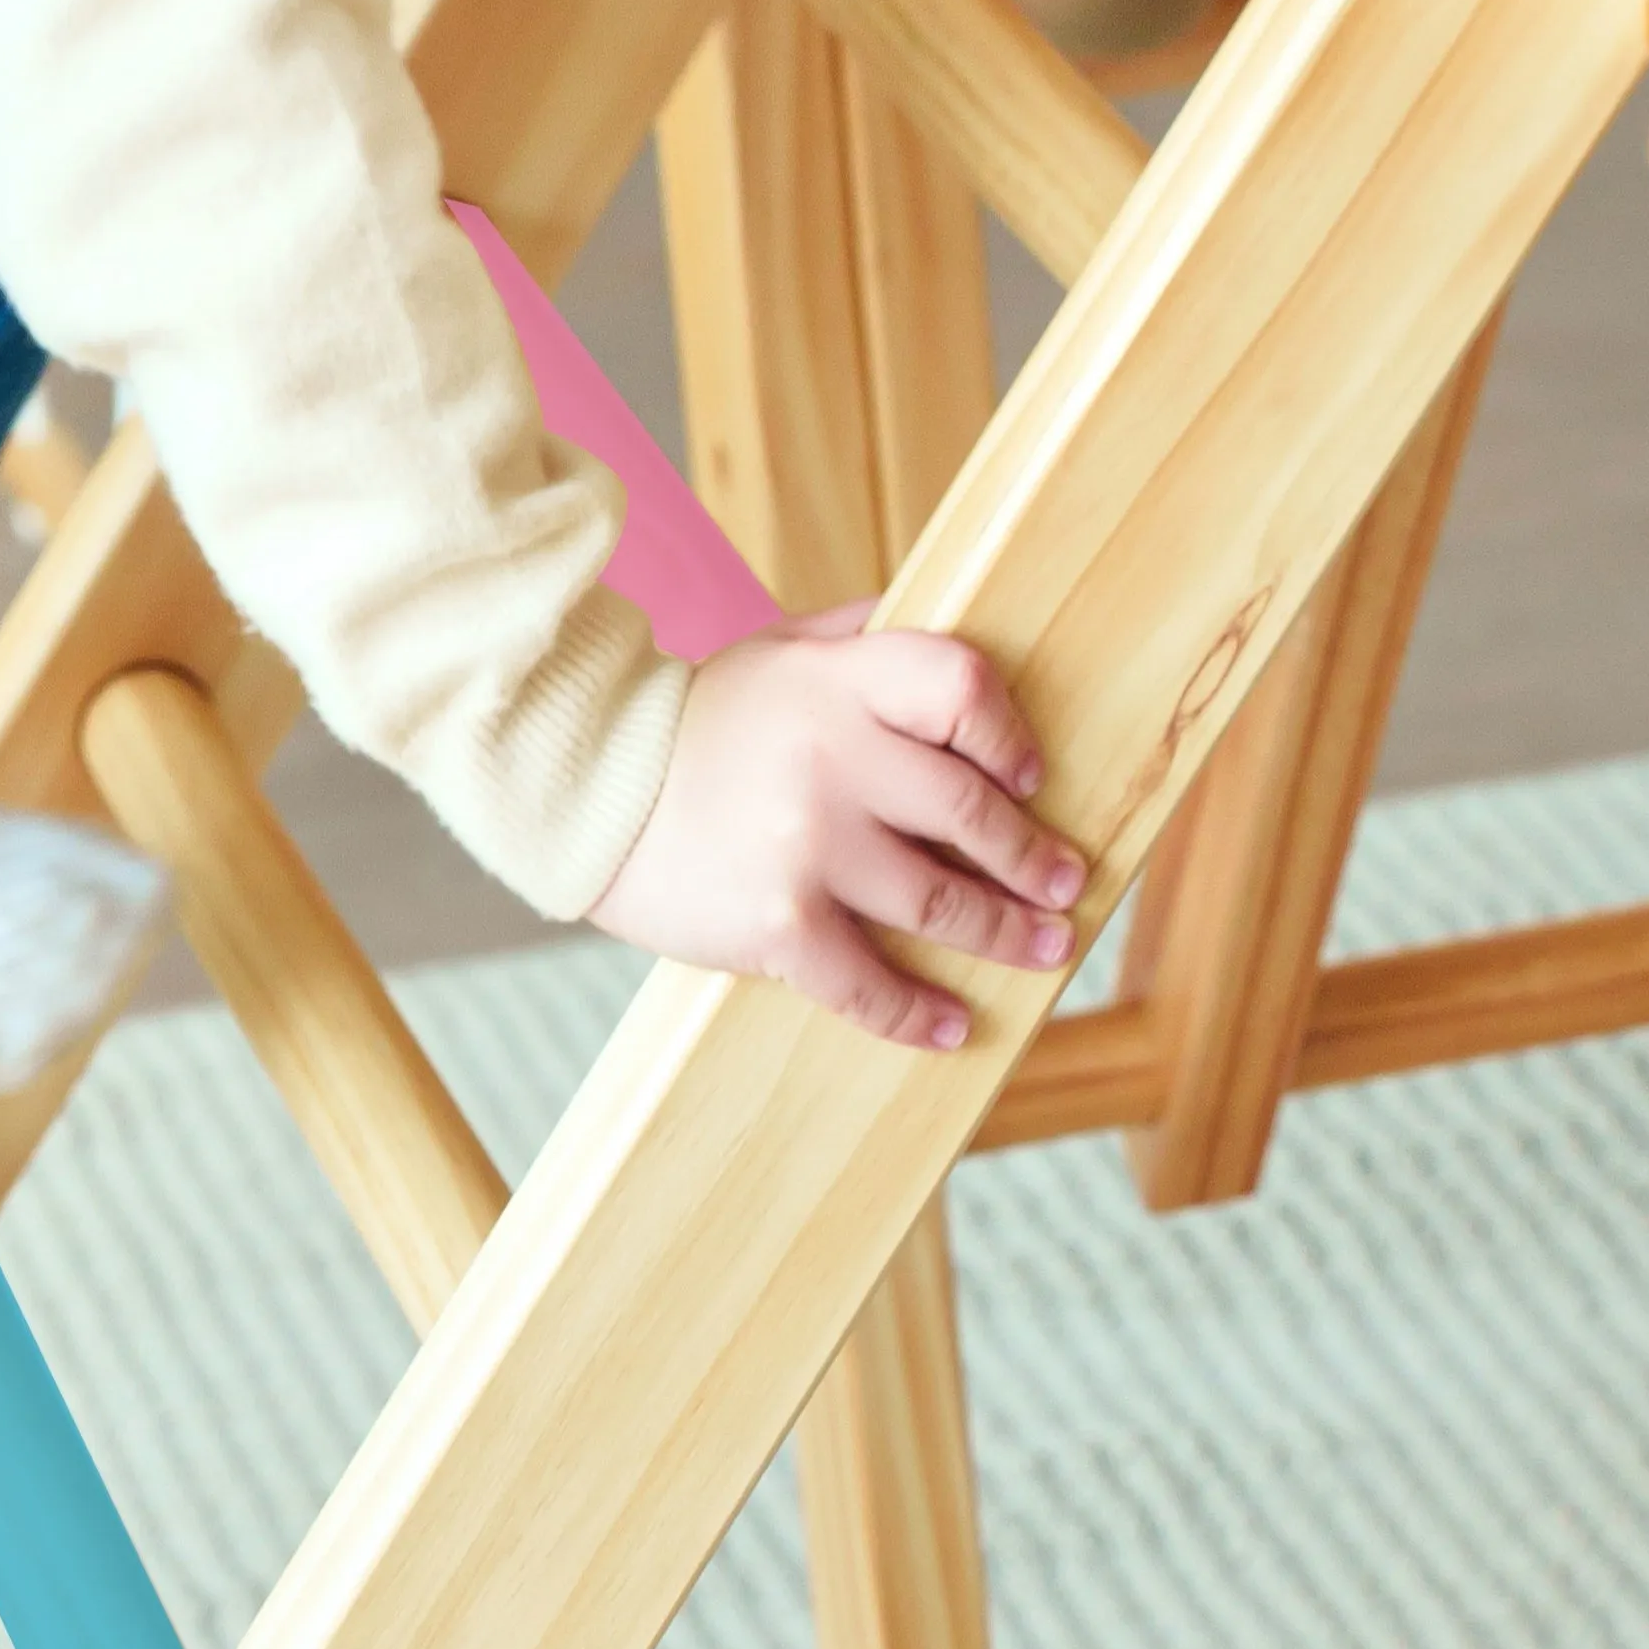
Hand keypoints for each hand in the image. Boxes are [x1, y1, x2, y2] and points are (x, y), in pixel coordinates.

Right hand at [587, 608, 1086, 1051]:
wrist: (583, 786)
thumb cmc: (696, 720)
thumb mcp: (776, 653)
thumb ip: (860, 640)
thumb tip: (957, 624)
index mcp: (834, 680)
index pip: (960, 689)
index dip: (1009, 735)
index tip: (1030, 776)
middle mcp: (831, 756)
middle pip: (970, 809)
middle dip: (1032, 858)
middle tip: (1066, 884)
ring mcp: (806, 844)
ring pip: (941, 902)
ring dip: (1006, 934)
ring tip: (1043, 947)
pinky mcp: (777, 922)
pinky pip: (870, 983)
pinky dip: (918, 1014)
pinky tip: (953, 1025)